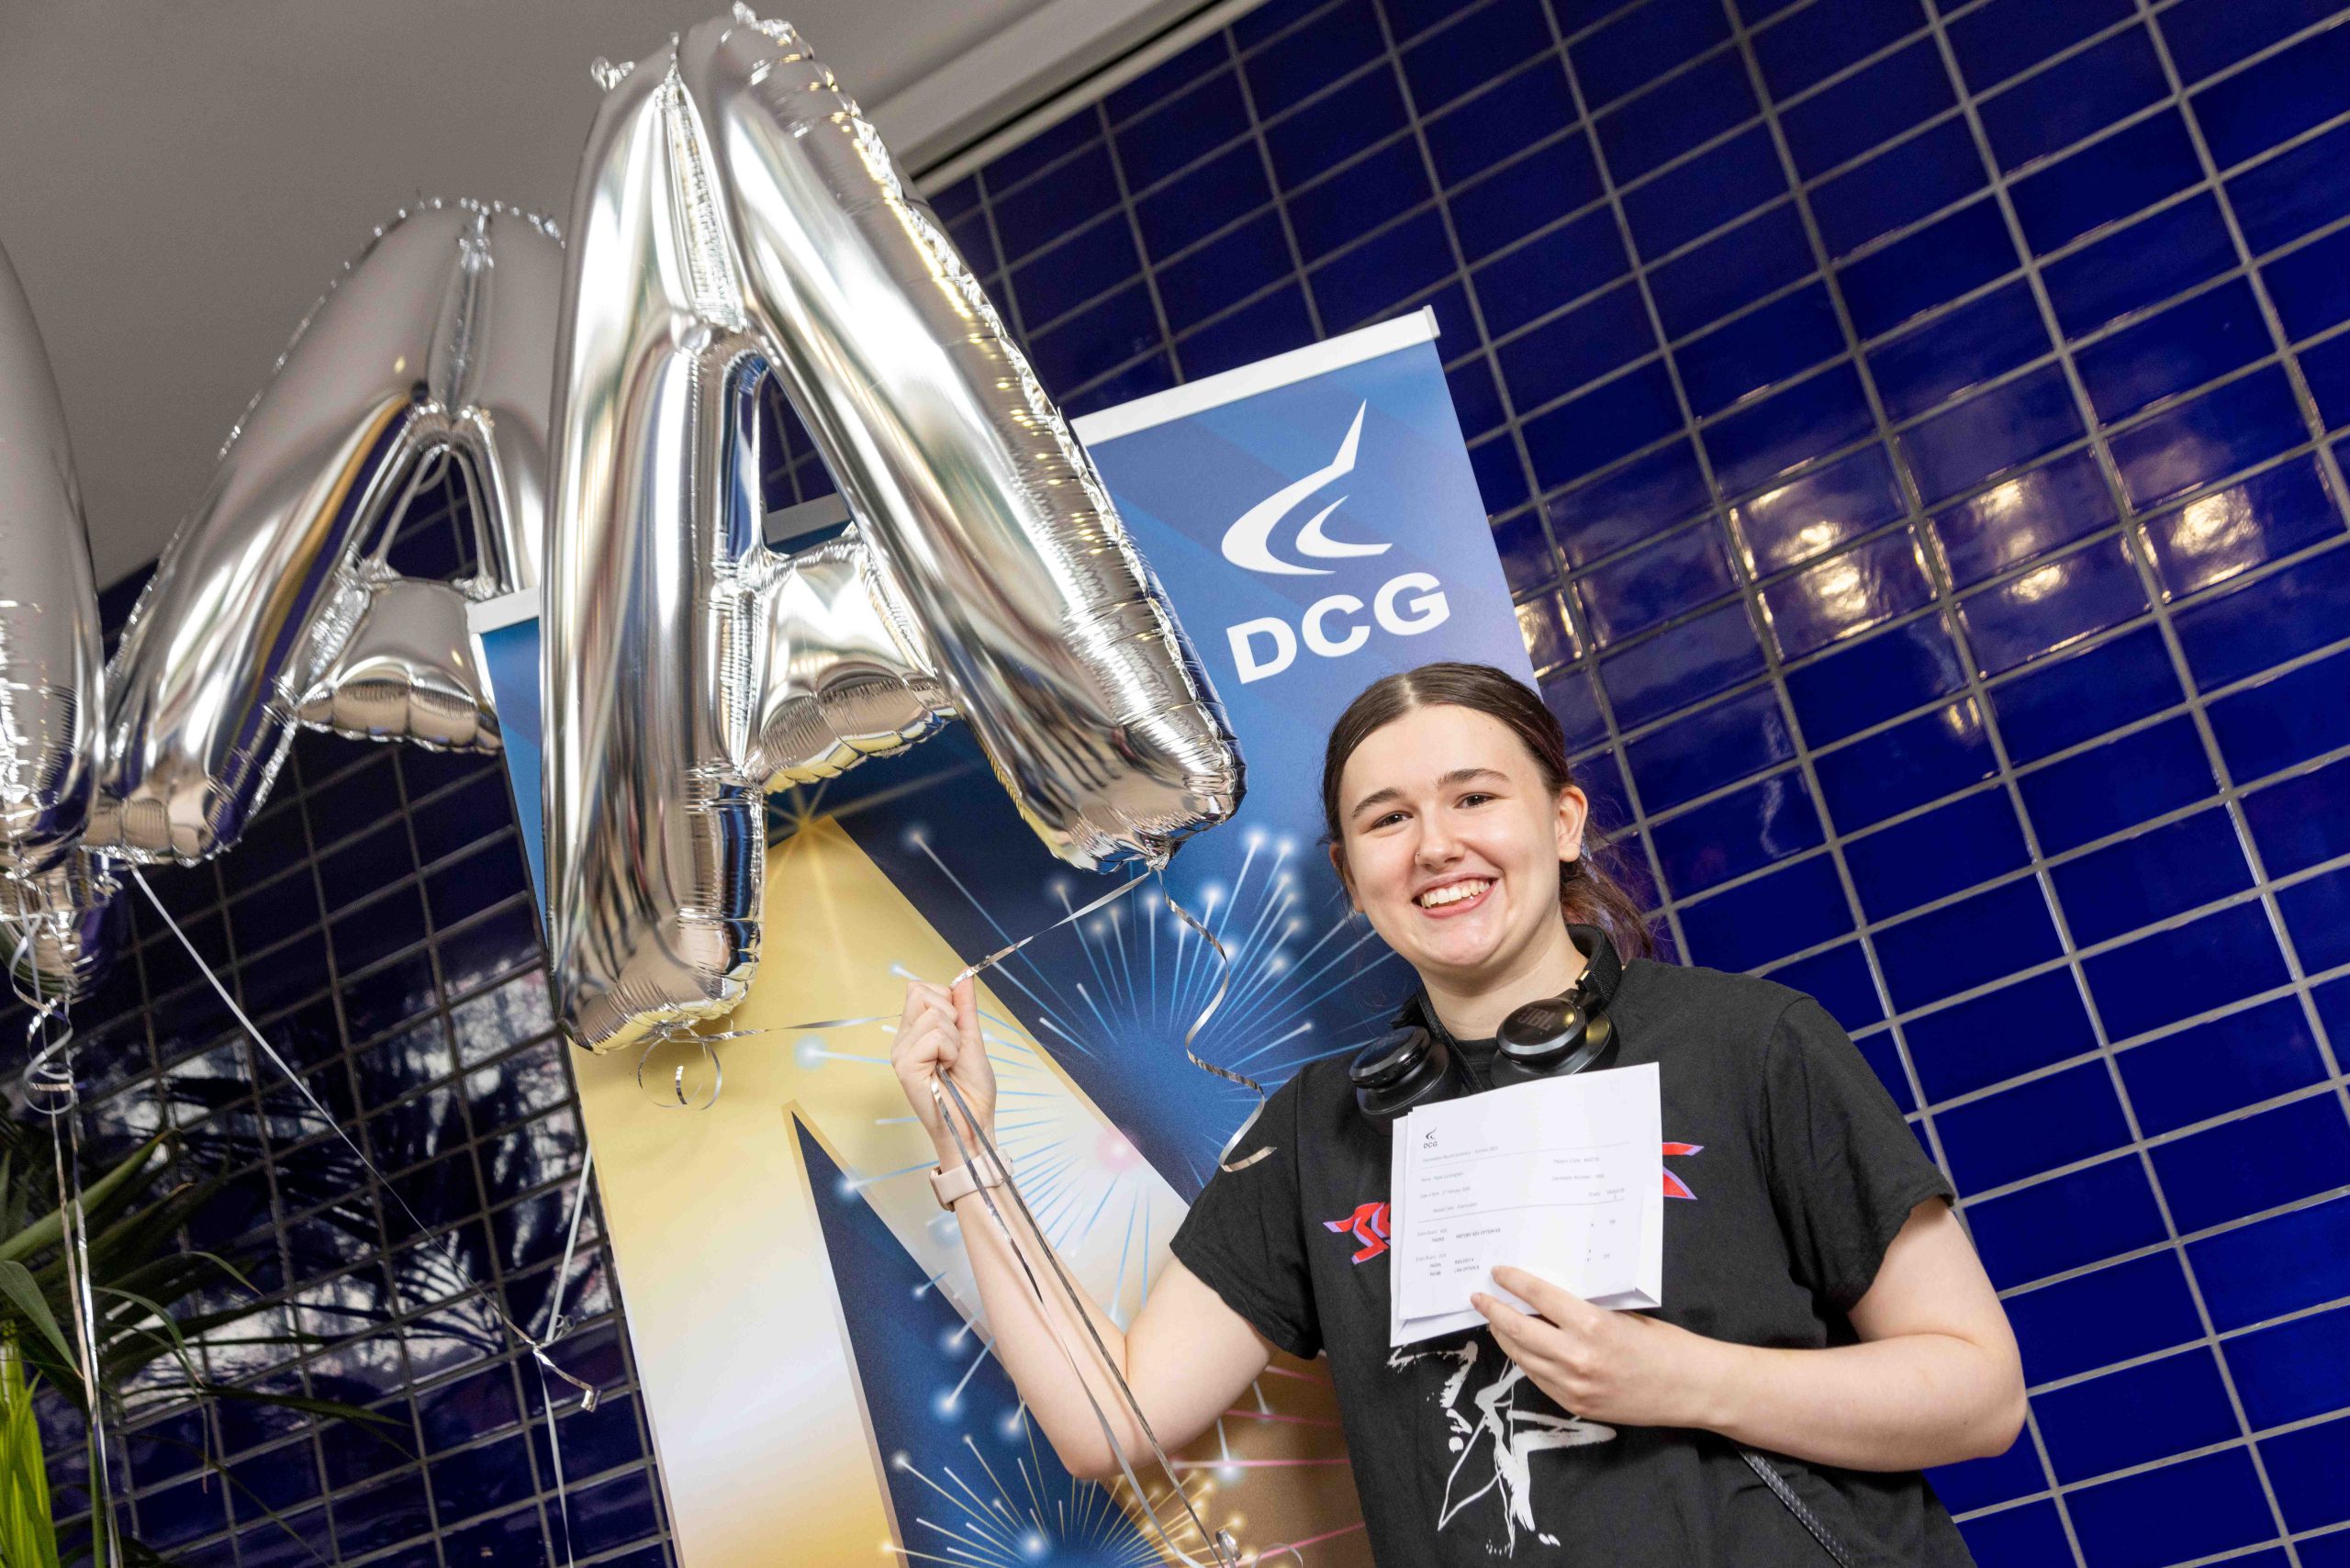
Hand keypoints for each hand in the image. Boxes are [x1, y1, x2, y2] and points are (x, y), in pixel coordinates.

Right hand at [891, 976, 996, 1164]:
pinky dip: (950, 1049)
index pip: (920, 989)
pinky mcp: (905, 1066)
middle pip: (920, 993)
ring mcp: (901, 1053)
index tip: (957, 1028)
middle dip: (950, 1014)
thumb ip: (965, 1008)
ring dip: (954, 1037)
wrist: (975, 1122)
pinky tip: (946, 1068)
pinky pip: (933, 1036)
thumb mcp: (972, 1039)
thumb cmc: (973, 1088)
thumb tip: (964, 976)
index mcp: (915, 1031)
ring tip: (951, 1061)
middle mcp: (903, 1040)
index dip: (945, 999)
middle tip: (954, 1046)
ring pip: (932, 1015)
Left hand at [1472, 1266, 1726, 1430]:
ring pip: (1523, 1357)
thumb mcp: (1622, 1314)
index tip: (1498, 1273)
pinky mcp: (1576, 1406)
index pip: (1538, 1297)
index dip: (1513, 1282)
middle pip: (1518, 1330)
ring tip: (1495, 1321)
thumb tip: (1547, 1296)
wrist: (1691, 1389)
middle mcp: (1576, 1357)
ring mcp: (1573, 1386)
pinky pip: (1539, 1379)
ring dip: (1505, 1337)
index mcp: (1591, 1325)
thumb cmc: (1663, 1344)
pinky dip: (1526, 1360)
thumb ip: (1584, 1309)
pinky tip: (1521, 1348)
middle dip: (1494, 1311)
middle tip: (1479, 1298)